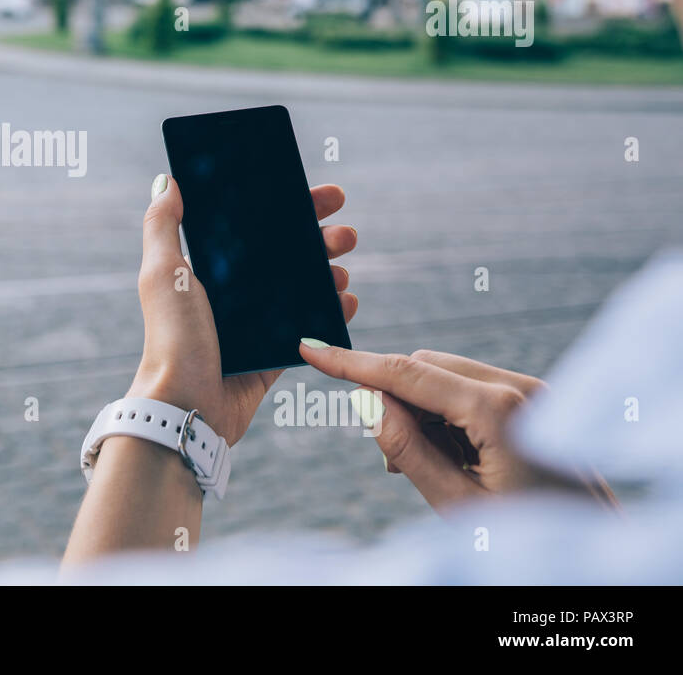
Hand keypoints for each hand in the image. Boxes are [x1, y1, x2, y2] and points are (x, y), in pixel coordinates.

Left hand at [127, 173, 357, 444]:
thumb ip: (162, 227)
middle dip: (318, 239)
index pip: (254, 228)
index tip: (322, 194)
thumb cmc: (172, 338)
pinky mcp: (273, 354)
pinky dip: (331, 313)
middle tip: (345, 232)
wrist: (186, 406)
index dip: (288, 208)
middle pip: (285, 255)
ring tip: (343, 267)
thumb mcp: (162, 275)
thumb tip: (167, 181)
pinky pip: (309, 327)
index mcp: (208, 269)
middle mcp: (232, 293)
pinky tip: (347, 301)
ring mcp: (255, 324)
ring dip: (329, 273)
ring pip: (302, 289)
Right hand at [297, 342, 617, 510]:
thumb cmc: (521, 539)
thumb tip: (368, 397)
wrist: (590, 551)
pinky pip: (469, 385)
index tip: (309, 347)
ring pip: (444, 374)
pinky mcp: (534, 398)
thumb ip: (405, 446)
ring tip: (432, 467)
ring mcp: (531, 389)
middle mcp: (518, 387)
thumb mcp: (452, 500)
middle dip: (394, 398)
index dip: (351, 362)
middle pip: (424, 366)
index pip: (406, 372)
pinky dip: (446, 412)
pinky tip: (454, 455)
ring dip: (420, 408)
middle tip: (389, 459)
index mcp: (497, 410)